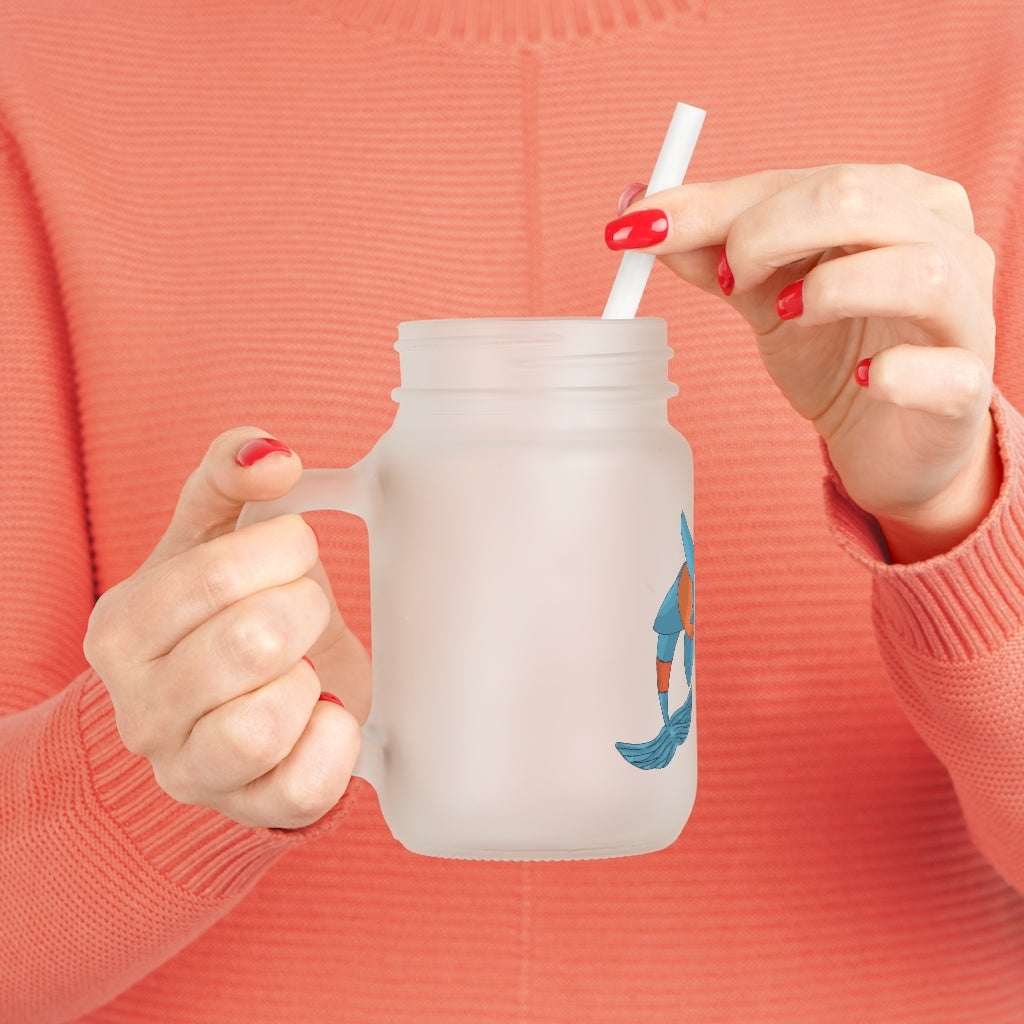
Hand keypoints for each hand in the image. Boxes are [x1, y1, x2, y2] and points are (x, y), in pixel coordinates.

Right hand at [84, 428, 369, 828]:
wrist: (231, 704)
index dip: (282, 550)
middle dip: (304, 609)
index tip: (295, 550)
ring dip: (309, 679)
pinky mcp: (249, 809)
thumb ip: (229, 476)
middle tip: (304, 609)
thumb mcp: (213, 535)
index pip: (215, 576)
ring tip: (304, 666)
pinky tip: (324, 711)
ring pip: (264, 724)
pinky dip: (335, 740)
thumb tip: (271, 454)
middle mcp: (140, 709)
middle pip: (251, 643)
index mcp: (122, 629)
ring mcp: (189, 770)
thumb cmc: (223, 613)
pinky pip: (304, 787)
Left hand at [608, 165, 999, 561]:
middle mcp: (942, 239)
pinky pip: (944, 370)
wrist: (886, 438)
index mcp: (893, 199)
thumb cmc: (834, 351)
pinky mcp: (967, 385)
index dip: (715, 205)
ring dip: (830, 290)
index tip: (639, 229)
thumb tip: (637, 212)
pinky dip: (896, 373)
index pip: (800, 180)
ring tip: (786, 317)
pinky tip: (863, 380)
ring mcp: (966, 312)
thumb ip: (712, 252)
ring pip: (917, 270)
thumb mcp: (764, 295)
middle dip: (765, 233)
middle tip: (727, 281)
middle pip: (856, 199)